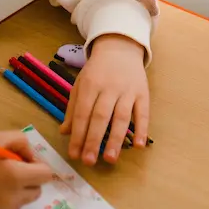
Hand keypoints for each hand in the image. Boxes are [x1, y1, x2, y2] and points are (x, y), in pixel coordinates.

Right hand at [0, 130, 57, 208]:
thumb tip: (32, 158)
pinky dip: (2, 202)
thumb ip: (22, 144)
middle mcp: (12, 198)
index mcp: (15, 176)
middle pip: (36, 191)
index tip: (23, 162)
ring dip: (15, 191)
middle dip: (29, 180)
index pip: (46, 175)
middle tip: (9, 170)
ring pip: (21, 202)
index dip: (37, 166)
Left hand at [61, 34, 148, 164]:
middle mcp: (109, 87)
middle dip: (94, 140)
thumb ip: (73, 108)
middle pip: (101, 117)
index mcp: (90, 85)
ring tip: (110, 158)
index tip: (74, 154)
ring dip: (116, 139)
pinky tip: (139, 145)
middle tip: (89, 161)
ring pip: (122, 117)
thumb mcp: (80, 84)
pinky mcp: (143, 92)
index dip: (78, 134)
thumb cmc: (97, 70)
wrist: (120, 47)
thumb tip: (65, 132)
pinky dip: (142, 129)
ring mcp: (128, 90)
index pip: (82, 113)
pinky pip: (143, 112)